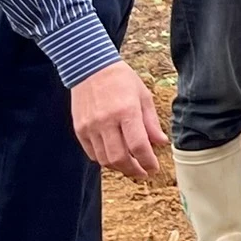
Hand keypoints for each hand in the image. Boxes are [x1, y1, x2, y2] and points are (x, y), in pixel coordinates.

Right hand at [70, 60, 165, 183]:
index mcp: (126, 111)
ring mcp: (90, 127)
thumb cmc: (121, 80)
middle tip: (143, 172)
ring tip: (130, 166)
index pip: (138, 145)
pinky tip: (114, 157)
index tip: (154, 168)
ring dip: (119, 168)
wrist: (90, 68)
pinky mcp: (79, 129)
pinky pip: (92, 153)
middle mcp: (106, 121)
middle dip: (133, 170)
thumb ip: (151, 122)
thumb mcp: (143, 96)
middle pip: (119, 158)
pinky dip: (104, 160)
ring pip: (104, 159)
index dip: (147, 161)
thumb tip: (161, 143)